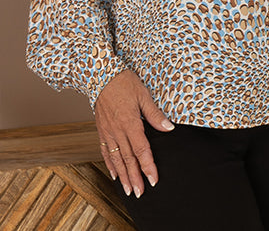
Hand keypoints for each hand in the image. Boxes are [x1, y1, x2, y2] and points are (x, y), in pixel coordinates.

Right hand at [94, 69, 172, 197]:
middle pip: (128, 159)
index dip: (148, 167)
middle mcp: (118, 131)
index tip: (153, 180)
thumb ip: (155, 114)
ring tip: (128, 190)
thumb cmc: (123, 82)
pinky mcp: (102, 130)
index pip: (141, 150)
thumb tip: (169, 128)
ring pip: (116, 158)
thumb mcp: (143, 95)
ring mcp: (108, 131)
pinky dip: (110, 164)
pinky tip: (115, 174)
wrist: (99, 74)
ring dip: (123, 176)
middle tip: (140, 193)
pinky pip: (106, 150)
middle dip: (135, 178)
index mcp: (130, 123)